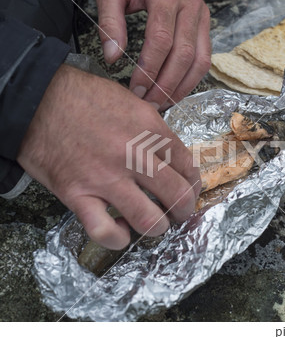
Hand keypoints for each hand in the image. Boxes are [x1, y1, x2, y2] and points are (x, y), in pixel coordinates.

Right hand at [17, 64, 200, 249]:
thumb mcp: (132, 102)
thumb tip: (172, 156)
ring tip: (154, 223)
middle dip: (184, 210)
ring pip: (149, 220)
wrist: (38, 99)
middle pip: (177, 195)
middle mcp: (133, 155)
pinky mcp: (78, 194)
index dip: (194, 183)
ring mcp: (106, 177)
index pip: (187, 165)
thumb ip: (155, 130)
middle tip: (180, 212)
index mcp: (150, 129)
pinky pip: (105, 231)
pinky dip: (118, 238)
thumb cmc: (85, 98)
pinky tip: (121, 231)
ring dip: (158, 227)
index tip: (191, 189)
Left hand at [95, 0, 210, 110]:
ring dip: (182, 87)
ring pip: (200, 60)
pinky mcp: (205, 23)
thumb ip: (110, 22)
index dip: (149, 70)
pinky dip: (191, 78)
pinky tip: (176, 90)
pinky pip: (204, 57)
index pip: (161, 40)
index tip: (135, 89)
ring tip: (164, 103)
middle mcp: (191, 3)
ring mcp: (202, 14)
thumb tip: (113, 57)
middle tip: (149, 103)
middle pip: (183, 55)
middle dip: (165, 85)